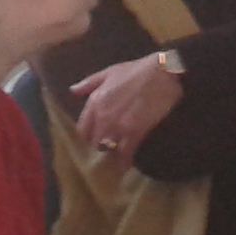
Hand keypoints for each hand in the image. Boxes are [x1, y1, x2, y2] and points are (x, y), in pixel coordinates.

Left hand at [70, 54, 183, 170]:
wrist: (163, 73)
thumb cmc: (137, 70)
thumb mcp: (110, 72)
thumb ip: (89, 83)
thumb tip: (73, 91)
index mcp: (95, 101)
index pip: (83, 130)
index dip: (89, 135)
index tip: (97, 137)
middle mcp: (102, 116)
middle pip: (95, 142)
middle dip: (101, 145)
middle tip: (111, 146)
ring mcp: (118, 126)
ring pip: (108, 149)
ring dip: (113, 153)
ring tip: (119, 155)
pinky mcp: (135, 132)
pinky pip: (125, 153)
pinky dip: (125, 160)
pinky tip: (127, 164)